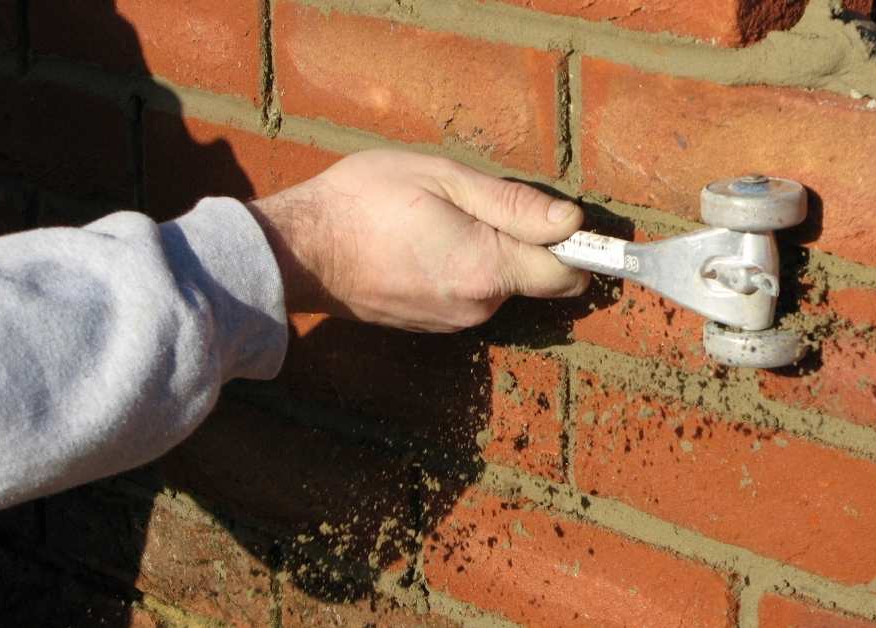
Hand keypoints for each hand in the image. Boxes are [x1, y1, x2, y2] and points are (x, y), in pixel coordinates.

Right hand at [246, 149, 588, 331]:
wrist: (297, 251)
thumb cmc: (363, 202)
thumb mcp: (442, 179)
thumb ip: (512, 204)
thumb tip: (572, 223)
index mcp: (487, 269)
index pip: (568, 274)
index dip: (579, 247)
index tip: (569, 222)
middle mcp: (478, 307)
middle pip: (533, 276)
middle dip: (522, 241)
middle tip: (476, 204)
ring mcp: (452, 322)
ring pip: (498, 284)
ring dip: (487, 253)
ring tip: (438, 221)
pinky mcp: (431, 325)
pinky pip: (468, 295)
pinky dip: (461, 269)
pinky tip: (422, 243)